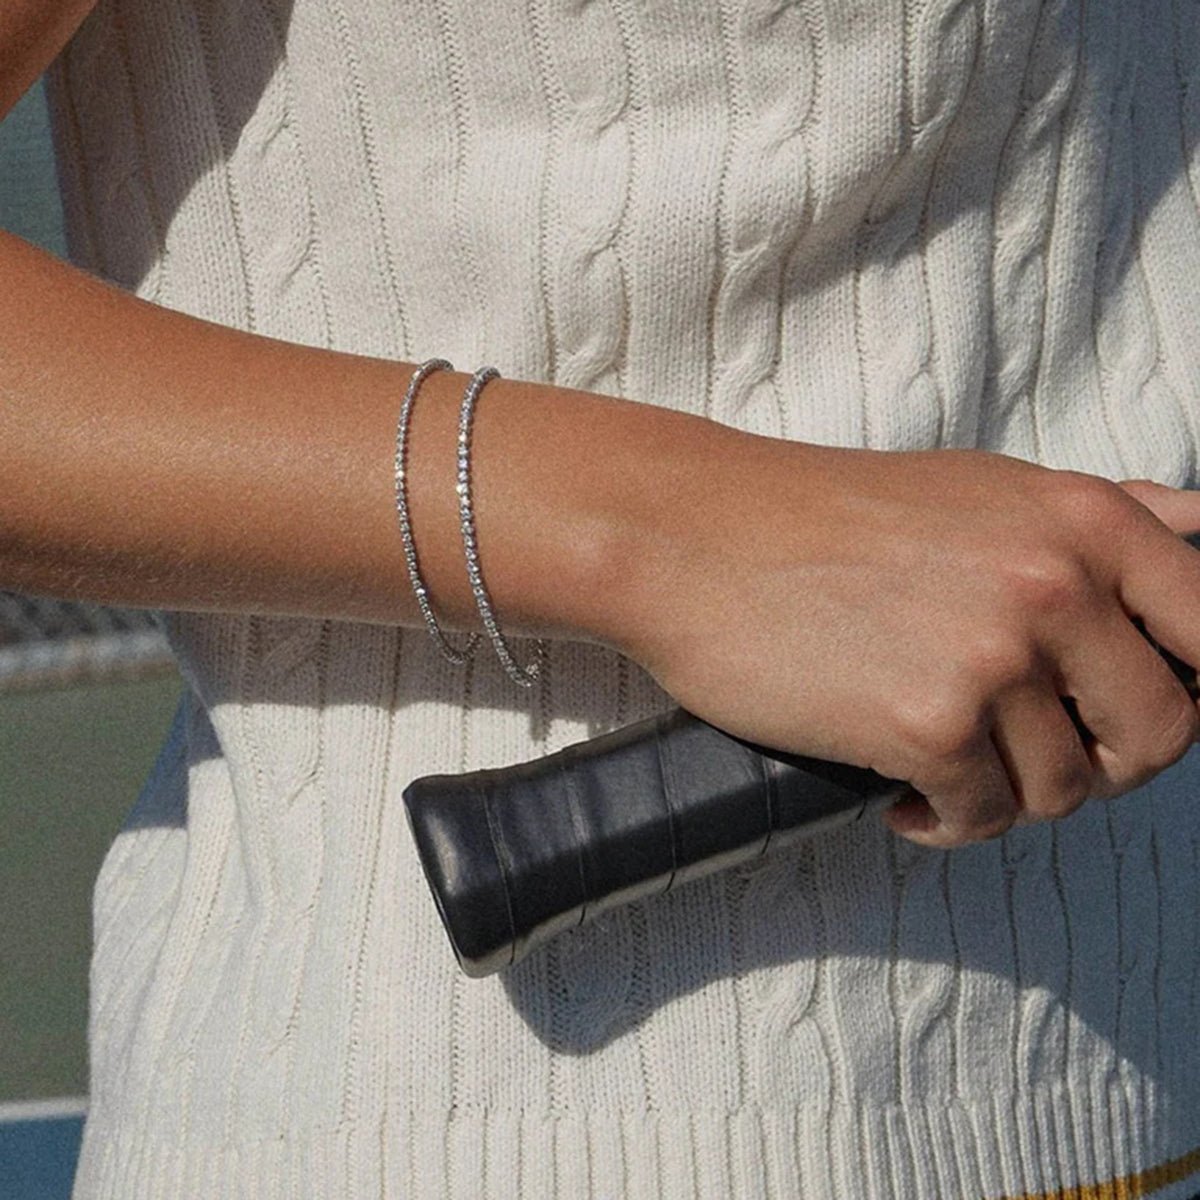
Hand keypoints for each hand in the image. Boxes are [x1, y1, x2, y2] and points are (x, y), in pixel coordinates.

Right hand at [612, 438, 1199, 847]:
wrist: (696, 540)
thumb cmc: (823, 518)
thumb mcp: (981, 488)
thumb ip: (1097, 514)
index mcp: (1082, 520)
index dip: (1184, 691)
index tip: (1117, 713)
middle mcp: (1056, 585)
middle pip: (1161, 733)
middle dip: (1102, 765)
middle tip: (1031, 759)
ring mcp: (994, 658)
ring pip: (1064, 788)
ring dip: (1008, 795)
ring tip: (947, 768)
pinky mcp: (927, 726)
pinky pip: (982, 817)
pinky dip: (947, 823)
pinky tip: (905, 799)